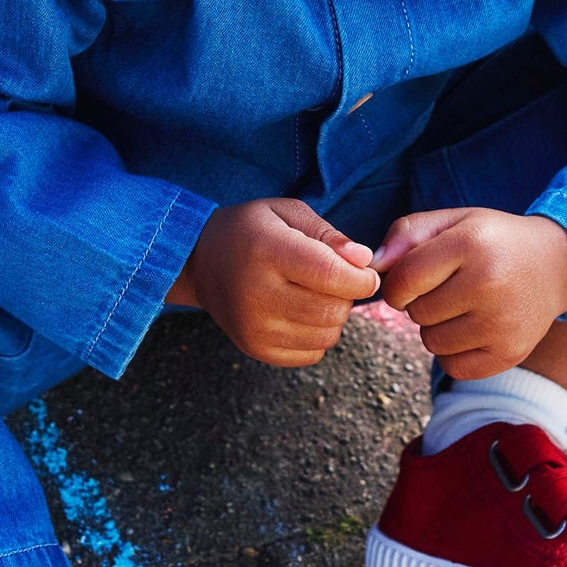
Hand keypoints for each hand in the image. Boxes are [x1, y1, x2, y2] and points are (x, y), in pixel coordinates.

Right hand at [167, 197, 379, 366]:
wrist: (199, 262)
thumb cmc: (251, 231)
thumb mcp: (286, 212)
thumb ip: (328, 234)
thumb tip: (364, 261)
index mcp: (268, 251)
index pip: (331, 274)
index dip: (361, 278)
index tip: (366, 272)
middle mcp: (258, 294)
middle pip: (332, 310)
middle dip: (347, 296)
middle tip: (335, 280)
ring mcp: (254, 327)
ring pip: (327, 335)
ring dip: (334, 316)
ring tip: (315, 295)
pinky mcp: (254, 348)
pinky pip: (312, 354)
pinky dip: (317, 336)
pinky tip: (302, 314)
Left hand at [372, 207, 566, 379]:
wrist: (556, 264)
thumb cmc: (492, 241)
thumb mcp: (453, 221)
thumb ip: (407, 233)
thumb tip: (374, 265)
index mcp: (470, 244)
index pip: (405, 278)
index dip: (396, 284)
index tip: (410, 280)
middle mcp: (488, 284)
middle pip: (416, 312)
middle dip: (420, 302)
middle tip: (447, 288)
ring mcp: (502, 323)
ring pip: (431, 342)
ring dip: (436, 327)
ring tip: (462, 306)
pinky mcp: (510, 353)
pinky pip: (453, 367)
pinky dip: (453, 352)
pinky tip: (472, 328)